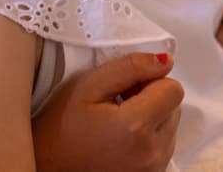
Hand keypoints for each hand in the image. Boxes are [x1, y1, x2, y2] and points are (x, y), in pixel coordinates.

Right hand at [33, 52, 183, 171]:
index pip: (174, 89)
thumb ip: (130, 67)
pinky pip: (164, 148)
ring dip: (152, 119)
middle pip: (174, 107)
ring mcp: (153, 169)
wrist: (48, 167)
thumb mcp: (88, 85)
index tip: (127, 87)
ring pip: (171, 127)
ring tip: (118, 123)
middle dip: (152, 99)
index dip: (151, 80)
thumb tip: (165, 61)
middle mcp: (151, 153)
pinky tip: (123, 139)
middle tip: (119, 102)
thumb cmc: (61, 126)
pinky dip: (149, 139)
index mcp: (135, 127)